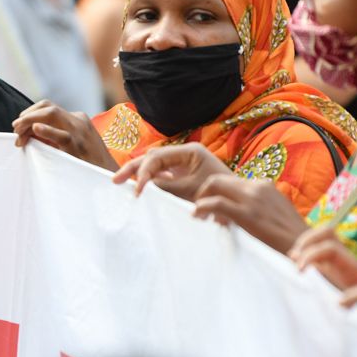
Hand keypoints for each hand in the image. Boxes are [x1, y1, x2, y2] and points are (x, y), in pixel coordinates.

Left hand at [12, 101, 116, 170]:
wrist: (108, 176)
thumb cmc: (87, 163)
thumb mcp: (72, 144)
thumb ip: (53, 136)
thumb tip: (28, 134)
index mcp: (77, 119)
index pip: (49, 107)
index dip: (31, 113)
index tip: (20, 125)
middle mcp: (78, 121)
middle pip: (48, 108)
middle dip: (27, 115)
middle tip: (15, 127)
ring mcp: (79, 132)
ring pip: (52, 114)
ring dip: (30, 120)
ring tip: (18, 131)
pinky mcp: (79, 146)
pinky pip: (61, 135)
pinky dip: (46, 131)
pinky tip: (35, 130)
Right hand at [112, 143, 230, 201]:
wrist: (240, 205)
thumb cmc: (221, 196)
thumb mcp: (191, 191)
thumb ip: (166, 186)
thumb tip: (143, 185)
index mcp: (190, 151)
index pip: (157, 156)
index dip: (143, 172)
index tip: (137, 191)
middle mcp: (186, 153)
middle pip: (153, 156)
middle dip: (134, 168)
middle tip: (116, 180)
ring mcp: (185, 163)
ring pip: (155, 164)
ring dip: (140, 174)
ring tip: (123, 183)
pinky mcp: (185, 174)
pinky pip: (162, 173)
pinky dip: (151, 180)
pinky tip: (144, 188)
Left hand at [192, 174, 308, 251]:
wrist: (306, 248)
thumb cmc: (289, 238)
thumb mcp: (273, 215)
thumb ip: (255, 208)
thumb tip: (233, 215)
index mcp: (264, 185)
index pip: (230, 181)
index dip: (216, 194)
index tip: (213, 213)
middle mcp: (258, 186)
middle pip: (219, 179)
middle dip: (204, 193)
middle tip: (200, 212)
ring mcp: (253, 198)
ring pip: (214, 185)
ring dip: (201, 199)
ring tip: (199, 217)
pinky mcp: (248, 213)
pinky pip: (216, 203)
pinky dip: (202, 207)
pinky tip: (197, 217)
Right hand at [290, 226, 356, 291]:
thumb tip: (340, 302)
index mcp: (355, 266)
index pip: (329, 248)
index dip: (312, 255)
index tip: (299, 271)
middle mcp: (346, 261)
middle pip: (326, 234)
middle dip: (306, 240)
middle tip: (294, 259)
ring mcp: (340, 266)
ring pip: (321, 242)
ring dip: (305, 247)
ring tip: (293, 261)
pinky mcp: (336, 274)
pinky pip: (319, 258)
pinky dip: (306, 258)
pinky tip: (298, 268)